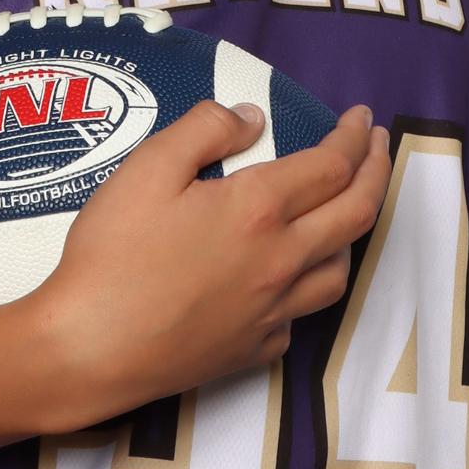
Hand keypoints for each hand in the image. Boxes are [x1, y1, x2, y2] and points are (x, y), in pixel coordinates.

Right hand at [36, 100, 390, 427]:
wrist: (89, 350)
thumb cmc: (111, 257)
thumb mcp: (146, 168)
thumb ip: (203, 129)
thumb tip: (250, 119)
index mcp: (259, 209)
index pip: (333, 164)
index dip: (355, 137)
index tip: (362, 118)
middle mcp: (281, 260)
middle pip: (355, 213)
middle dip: (377, 172)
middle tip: (379, 147)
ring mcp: (272, 311)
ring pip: (339, 270)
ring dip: (352, 233)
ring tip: (344, 210)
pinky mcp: (253, 349)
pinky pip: (299, 316)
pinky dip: (305, 289)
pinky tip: (288, 279)